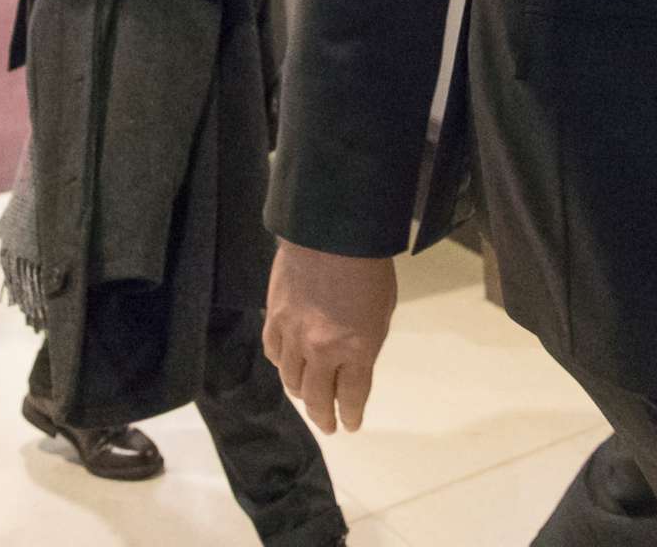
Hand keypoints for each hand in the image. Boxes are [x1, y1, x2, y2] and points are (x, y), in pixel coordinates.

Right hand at [264, 241, 396, 433]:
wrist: (332, 230)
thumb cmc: (368, 265)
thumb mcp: (382, 310)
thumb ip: (366, 343)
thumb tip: (353, 362)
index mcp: (357, 348)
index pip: (352, 397)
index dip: (350, 415)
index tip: (349, 424)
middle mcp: (322, 350)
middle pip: (317, 398)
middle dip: (324, 416)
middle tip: (328, 425)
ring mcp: (294, 335)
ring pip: (291, 380)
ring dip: (301, 394)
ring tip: (308, 399)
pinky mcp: (274, 318)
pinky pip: (273, 353)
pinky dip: (282, 365)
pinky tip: (288, 367)